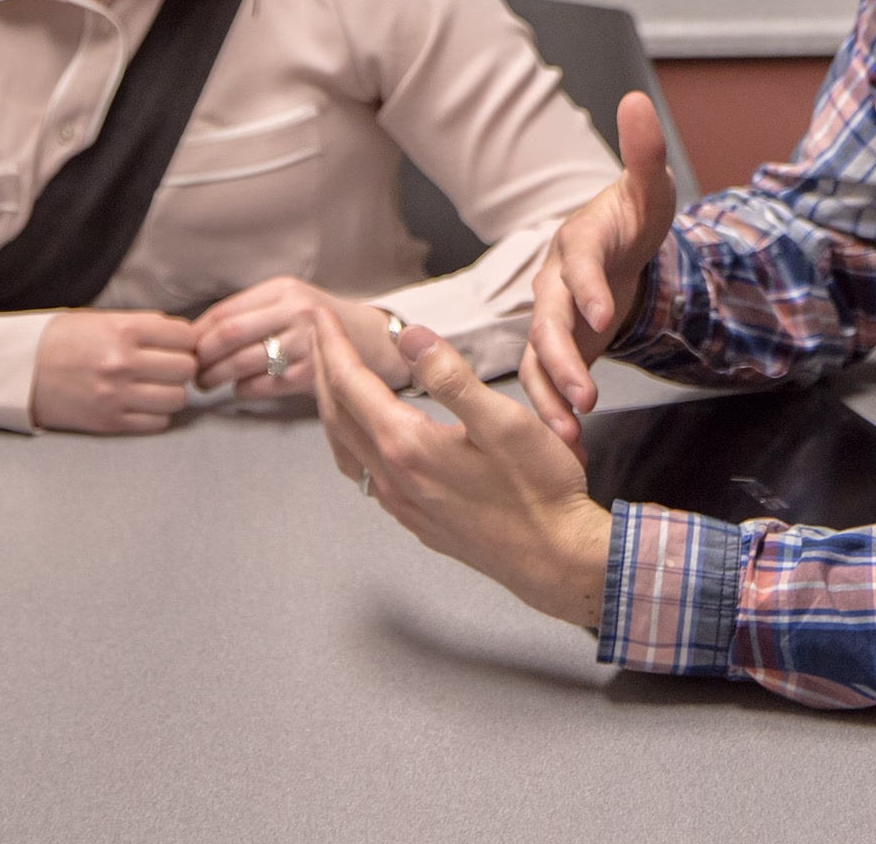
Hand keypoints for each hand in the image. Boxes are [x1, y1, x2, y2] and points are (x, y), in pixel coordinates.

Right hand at [30, 311, 197, 433]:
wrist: (16, 371)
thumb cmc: (60, 340)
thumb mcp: (100, 319)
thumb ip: (142, 326)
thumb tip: (181, 336)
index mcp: (123, 329)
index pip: (185, 336)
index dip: (185, 341)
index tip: (176, 345)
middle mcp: (123, 362)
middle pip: (186, 368)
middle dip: (182, 366)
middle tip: (167, 367)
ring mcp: (116, 395)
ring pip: (177, 398)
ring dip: (171, 392)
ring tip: (155, 387)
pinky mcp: (109, 422)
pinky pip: (156, 423)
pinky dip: (156, 414)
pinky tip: (142, 404)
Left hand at [193, 277, 410, 397]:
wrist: (376, 341)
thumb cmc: (326, 324)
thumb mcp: (293, 301)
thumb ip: (253, 311)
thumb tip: (199, 334)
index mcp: (283, 289)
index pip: (224, 311)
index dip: (197, 334)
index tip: (185, 348)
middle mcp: (295, 311)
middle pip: (228, 335)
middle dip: (201, 358)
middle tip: (191, 371)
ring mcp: (305, 343)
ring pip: (241, 363)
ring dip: (216, 378)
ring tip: (207, 384)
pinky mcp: (313, 373)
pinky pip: (262, 386)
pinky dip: (243, 391)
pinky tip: (241, 390)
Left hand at [313, 308, 611, 631]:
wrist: (556, 560)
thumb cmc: (541, 490)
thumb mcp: (505, 421)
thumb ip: (452, 377)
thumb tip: (409, 337)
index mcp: (408, 445)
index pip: (351, 385)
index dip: (333, 345)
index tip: (320, 315)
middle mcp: (394, 477)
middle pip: (338, 414)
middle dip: (324, 368)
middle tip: (319, 334)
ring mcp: (403, 503)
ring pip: (346, 447)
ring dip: (333, 406)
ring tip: (335, 378)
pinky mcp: (418, 519)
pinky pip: (365, 473)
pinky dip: (352, 440)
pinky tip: (368, 437)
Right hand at [519, 92, 676, 451]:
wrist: (615, 250)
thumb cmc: (629, 220)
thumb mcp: (648, 190)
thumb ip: (643, 154)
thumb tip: (639, 101)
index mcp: (577, 243)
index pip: (579, 263)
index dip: (588, 287)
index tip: (602, 314)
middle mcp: (553, 283)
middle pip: (547, 321)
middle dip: (562, 359)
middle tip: (583, 393)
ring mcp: (550, 320)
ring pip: (538, 360)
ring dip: (551, 397)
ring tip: (570, 433)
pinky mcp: (555, 351)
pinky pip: (545, 384)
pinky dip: (553, 414)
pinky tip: (568, 446)